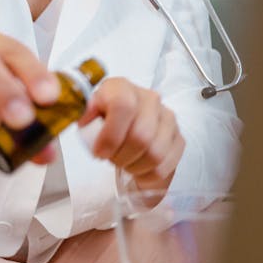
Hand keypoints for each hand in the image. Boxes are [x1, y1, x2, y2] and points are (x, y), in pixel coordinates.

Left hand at [79, 77, 184, 195]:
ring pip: (155, 154)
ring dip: (134, 166)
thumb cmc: (102, 122)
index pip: (123, 106)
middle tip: (111, 159)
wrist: (123, 127)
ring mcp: (167, 118)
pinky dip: (147, 175)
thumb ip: (83, 116)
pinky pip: (165, 166)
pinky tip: (137, 168)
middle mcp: (149, 99)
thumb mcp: (86, 117)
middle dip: (121, 156)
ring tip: (124, 162)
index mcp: (122, 88)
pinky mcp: (179, 138)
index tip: (99, 152)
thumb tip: (86, 118)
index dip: (111, 135)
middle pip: (141, 136)